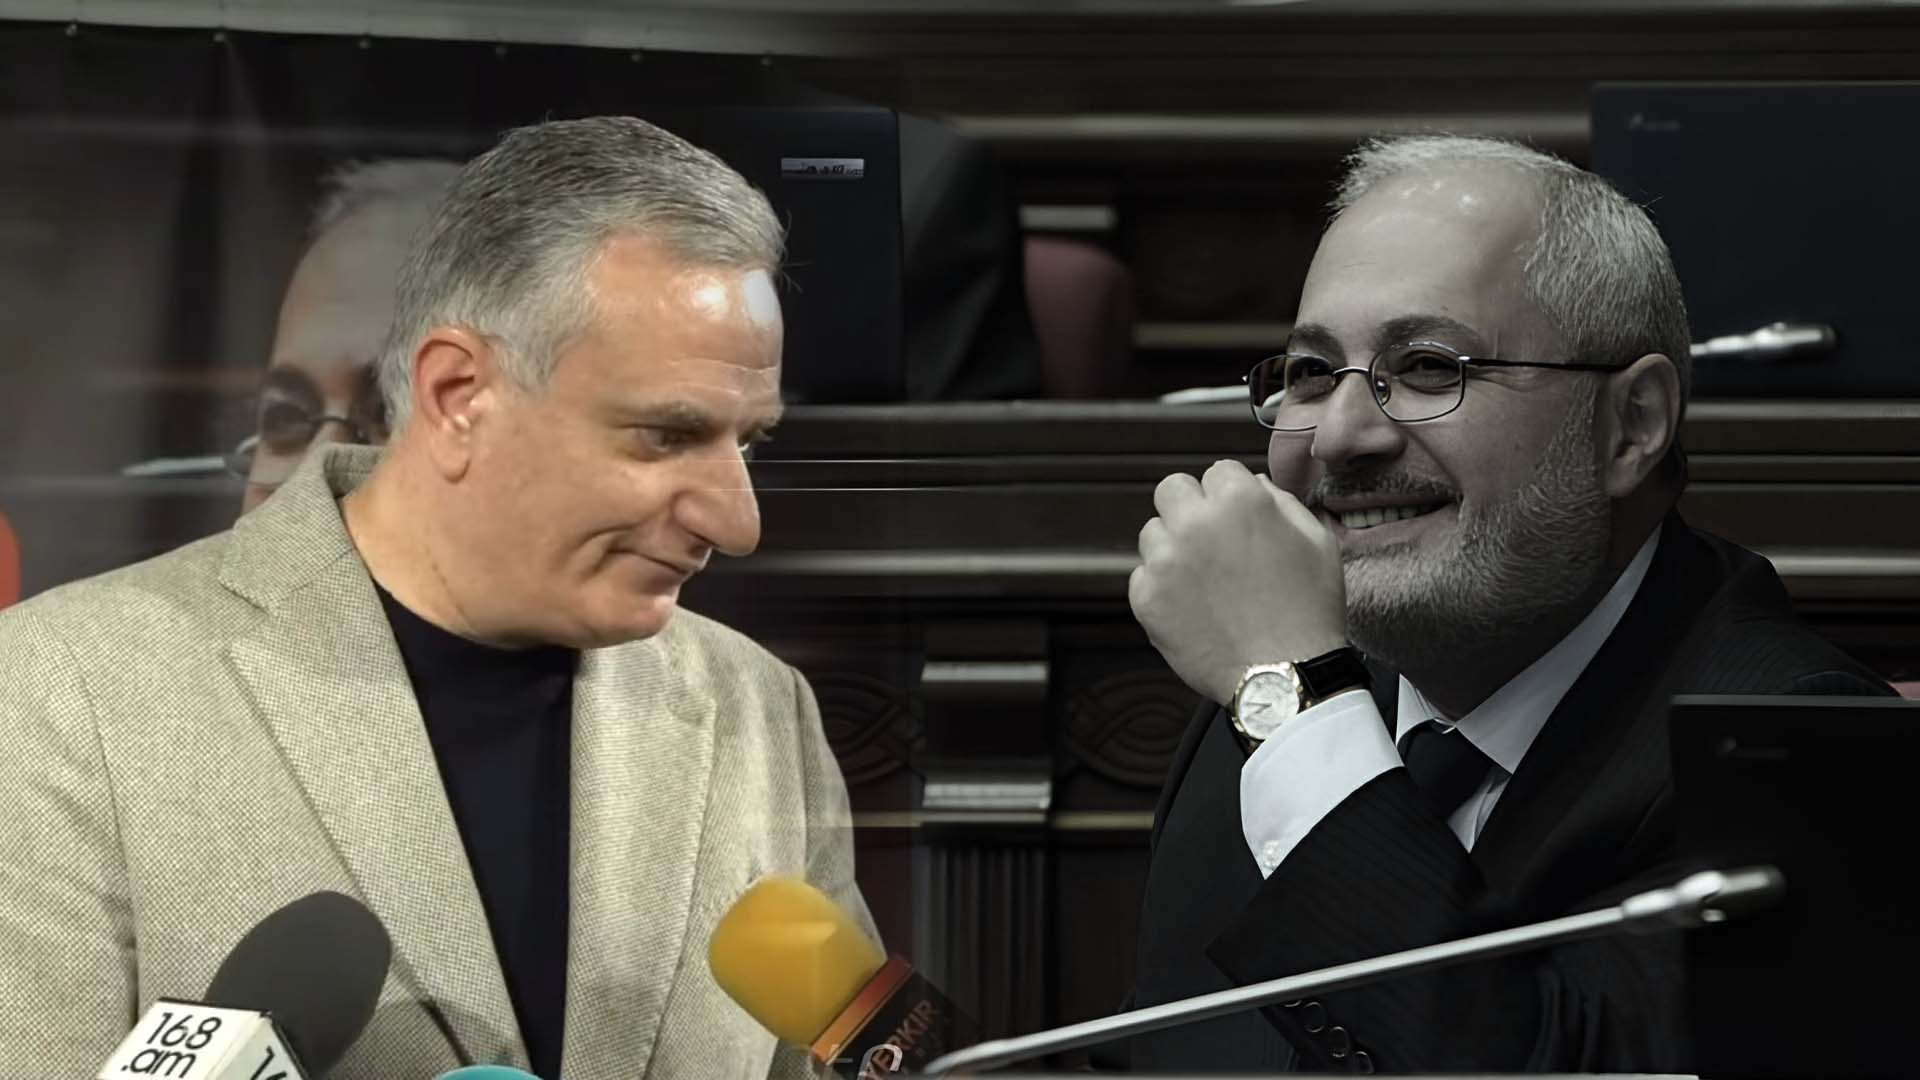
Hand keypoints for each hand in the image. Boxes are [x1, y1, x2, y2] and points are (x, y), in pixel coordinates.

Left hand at [1128, 458, 1346, 704]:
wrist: (1286, 675)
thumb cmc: (1309, 610)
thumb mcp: (1317, 541)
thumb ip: (1281, 502)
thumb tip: (1251, 484)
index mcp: (1239, 500)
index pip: (1218, 472)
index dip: (1231, 495)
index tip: (1239, 519)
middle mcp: (1195, 522)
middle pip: (1171, 489)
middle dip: (1190, 507)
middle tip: (1210, 540)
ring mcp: (1165, 560)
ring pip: (1153, 533)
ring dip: (1174, 548)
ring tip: (1205, 581)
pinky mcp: (1146, 597)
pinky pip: (1143, 576)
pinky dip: (1162, 588)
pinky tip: (1193, 607)